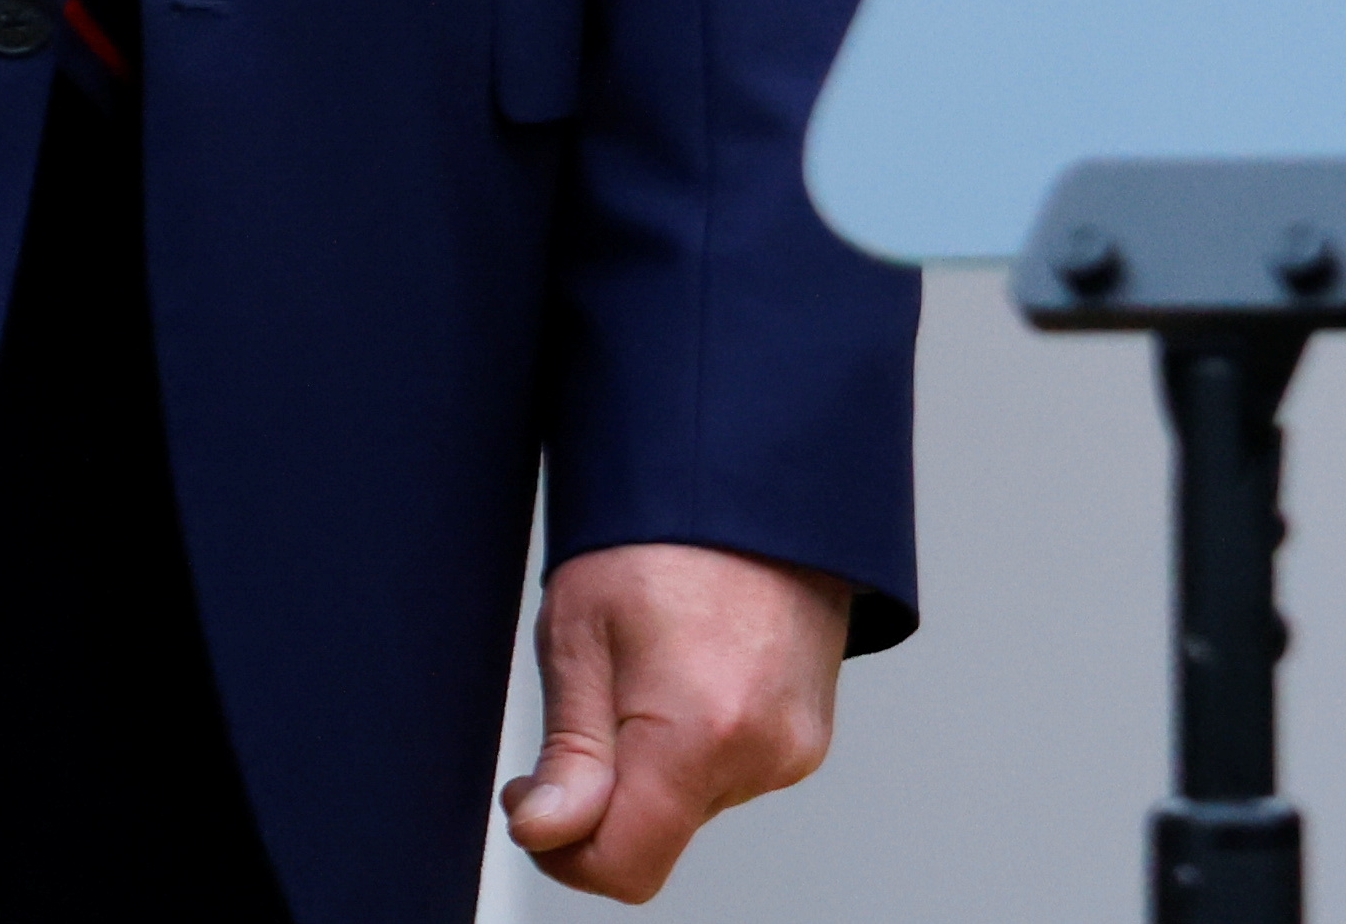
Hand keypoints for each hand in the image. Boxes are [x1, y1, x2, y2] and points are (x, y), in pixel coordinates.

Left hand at [506, 539, 854, 899]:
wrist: (756, 476)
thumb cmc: (664, 536)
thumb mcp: (581, 634)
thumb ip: (567, 752)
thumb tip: (544, 832)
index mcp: (703, 733)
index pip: (624, 868)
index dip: (561, 848)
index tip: (537, 788)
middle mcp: (763, 752)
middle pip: (655, 835)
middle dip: (610, 787)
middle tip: (602, 691)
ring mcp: (794, 747)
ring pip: (689, 805)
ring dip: (655, 763)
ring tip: (657, 666)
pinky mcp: (808, 736)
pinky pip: (728, 774)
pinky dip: (696, 745)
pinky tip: (694, 673)